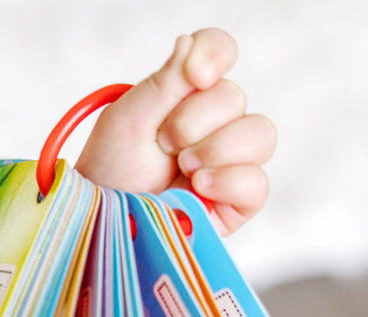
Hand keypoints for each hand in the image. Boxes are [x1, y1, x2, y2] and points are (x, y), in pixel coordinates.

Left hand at [75, 28, 276, 235]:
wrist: (106, 222)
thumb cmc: (111, 172)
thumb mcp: (128, 120)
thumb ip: (163, 83)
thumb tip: (190, 44)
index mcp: (187, 95)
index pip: (219, 54)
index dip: (215, 54)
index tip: (195, 75)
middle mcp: (214, 125)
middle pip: (235, 99)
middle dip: (194, 121)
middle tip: (164, 144)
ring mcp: (229, 164)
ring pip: (261, 135)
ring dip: (216, 148)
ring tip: (182, 168)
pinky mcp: (236, 204)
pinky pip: (257, 183)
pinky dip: (229, 181)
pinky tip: (198, 188)